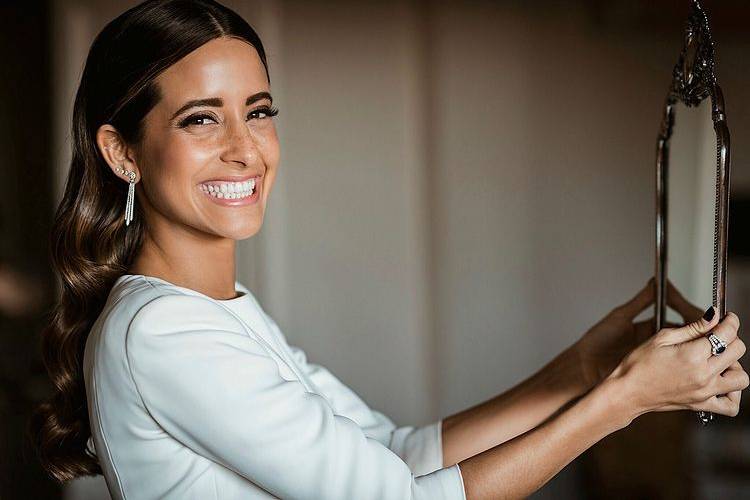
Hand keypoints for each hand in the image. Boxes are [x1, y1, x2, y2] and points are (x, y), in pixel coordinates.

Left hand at [573, 278, 702, 391]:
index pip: (681, 316)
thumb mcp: (621, 317)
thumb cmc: (598, 341)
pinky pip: (681, 366)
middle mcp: (658, 341)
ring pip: (690, 350)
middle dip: (705, 329)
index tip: (705, 311)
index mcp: (651, 326)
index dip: (692, 311)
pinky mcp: (657, 370)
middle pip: (692, 333)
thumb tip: (656, 281)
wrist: (585, 367)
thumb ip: (641, 300)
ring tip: (712, 343)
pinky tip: (699, 360)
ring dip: (702, 347)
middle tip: (714, 326)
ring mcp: (659, 357)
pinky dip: (693, 363)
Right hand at [609, 308, 747, 418]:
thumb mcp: (662, 337)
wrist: (627, 391)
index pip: (727, 333)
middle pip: (737, 351)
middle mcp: (703, 375)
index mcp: (692, 355)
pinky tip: (722, 383)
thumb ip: (693, 327)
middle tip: (719, 335)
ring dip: (735, 365)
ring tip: (720, 360)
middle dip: (731, 338)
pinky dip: (734, 394)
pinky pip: (731, 406)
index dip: (730, 321)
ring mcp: (705, 392)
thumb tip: (713, 316)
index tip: (728, 318)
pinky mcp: (701, 404)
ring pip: (741, 377)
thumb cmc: (638, 365)